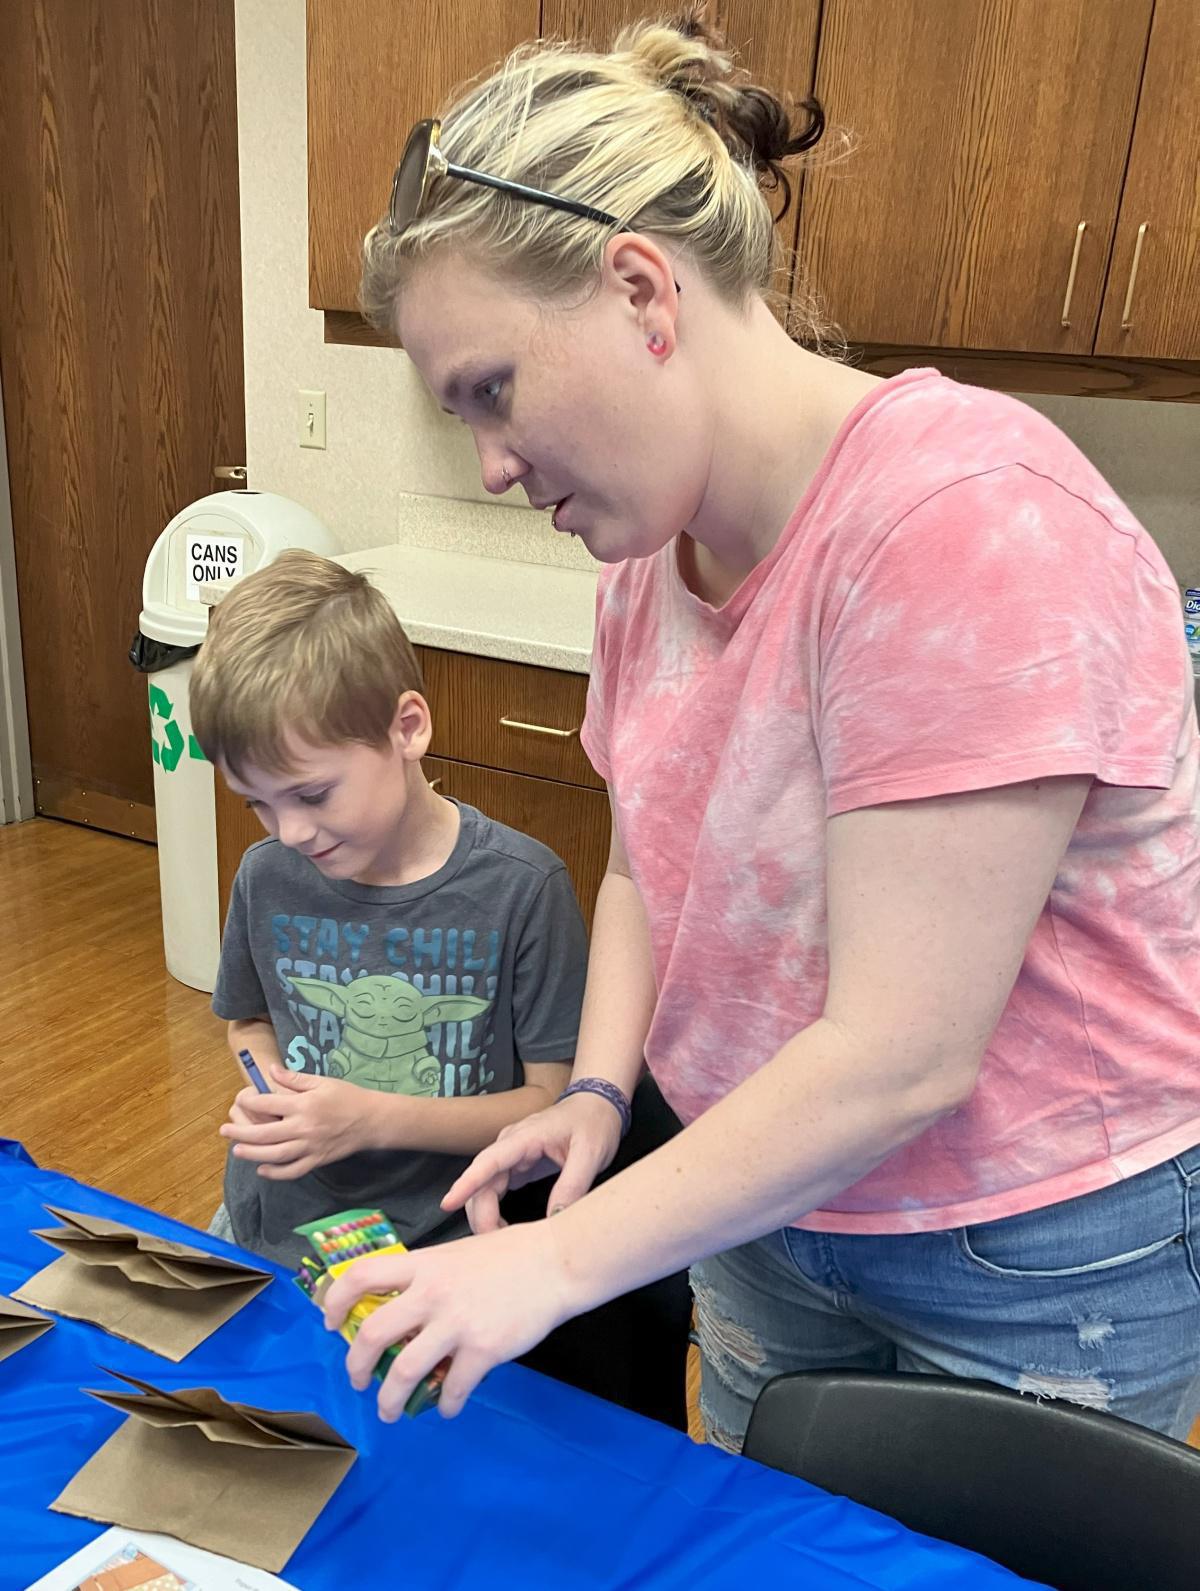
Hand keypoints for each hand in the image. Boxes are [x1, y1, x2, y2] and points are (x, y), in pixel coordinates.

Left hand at [219, 1063, 376, 1178]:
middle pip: (265, 1133)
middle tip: (224, 1131)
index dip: (250, 1101)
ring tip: (237, 1150)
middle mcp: (304, 1127)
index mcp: (304, 1105)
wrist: (372, 1120)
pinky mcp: (317, 1160)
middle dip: (241, 1132)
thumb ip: (294, 1078)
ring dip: (252, 1153)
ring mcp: (310, 1147)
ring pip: (275, 1155)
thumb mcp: (322, 1081)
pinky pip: (292, 1170)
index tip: (241, 1099)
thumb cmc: (347, 1097)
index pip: (268, 1103)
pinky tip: (262, 1169)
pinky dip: (276, 1173)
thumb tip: (271, 1071)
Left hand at [322, 1219, 579, 1419]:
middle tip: (359, 1381)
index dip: (335, 1301)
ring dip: (390, 1399)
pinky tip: (449, 1408)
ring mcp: (456, 1323)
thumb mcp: (458, 1254)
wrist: (556, 1263)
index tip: (329, 1323)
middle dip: (356, 1366)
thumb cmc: (511, 1254)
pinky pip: (453, 1389)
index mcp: (424, 1265)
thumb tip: (405, 1310)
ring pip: (404, 1371)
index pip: (362, 1275)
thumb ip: (430, 1278)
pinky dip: (447, 1406)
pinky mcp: (483, 1349)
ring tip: (390, 1411)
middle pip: (372, 1333)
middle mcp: (432, 1294)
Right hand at [441, 1092, 622, 1233]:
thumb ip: (573, 1185)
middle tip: (496, 1247)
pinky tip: (503, 1230)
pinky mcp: (516, 1167)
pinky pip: (495, 1191)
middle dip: (481, 1215)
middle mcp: (510, 1146)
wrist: (598, 1105)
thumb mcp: (590, 1154)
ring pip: (484, 1190)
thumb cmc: (593, 1123)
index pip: (488, 1161)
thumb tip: (554, 1218)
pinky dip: (494, 1212)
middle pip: (481, 1183)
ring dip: (485, 1216)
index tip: (448, 1203)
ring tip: (501, 1243)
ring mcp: (511, 1156)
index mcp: (524, 1137)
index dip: (467, 1183)